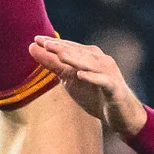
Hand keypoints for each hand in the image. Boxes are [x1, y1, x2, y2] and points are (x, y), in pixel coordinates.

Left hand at [27, 36, 147, 136]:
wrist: (121, 114)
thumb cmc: (95, 94)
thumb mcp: (70, 79)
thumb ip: (53, 64)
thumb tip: (32, 47)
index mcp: (89, 56)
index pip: (69, 47)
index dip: (54, 44)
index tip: (36, 39)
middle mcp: (100, 60)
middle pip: (79, 53)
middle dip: (62, 48)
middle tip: (45, 43)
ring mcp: (108, 73)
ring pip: (90, 64)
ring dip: (76, 59)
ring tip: (60, 55)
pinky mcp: (114, 88)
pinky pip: (103, 81)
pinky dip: (93, 77)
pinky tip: (81, 75)